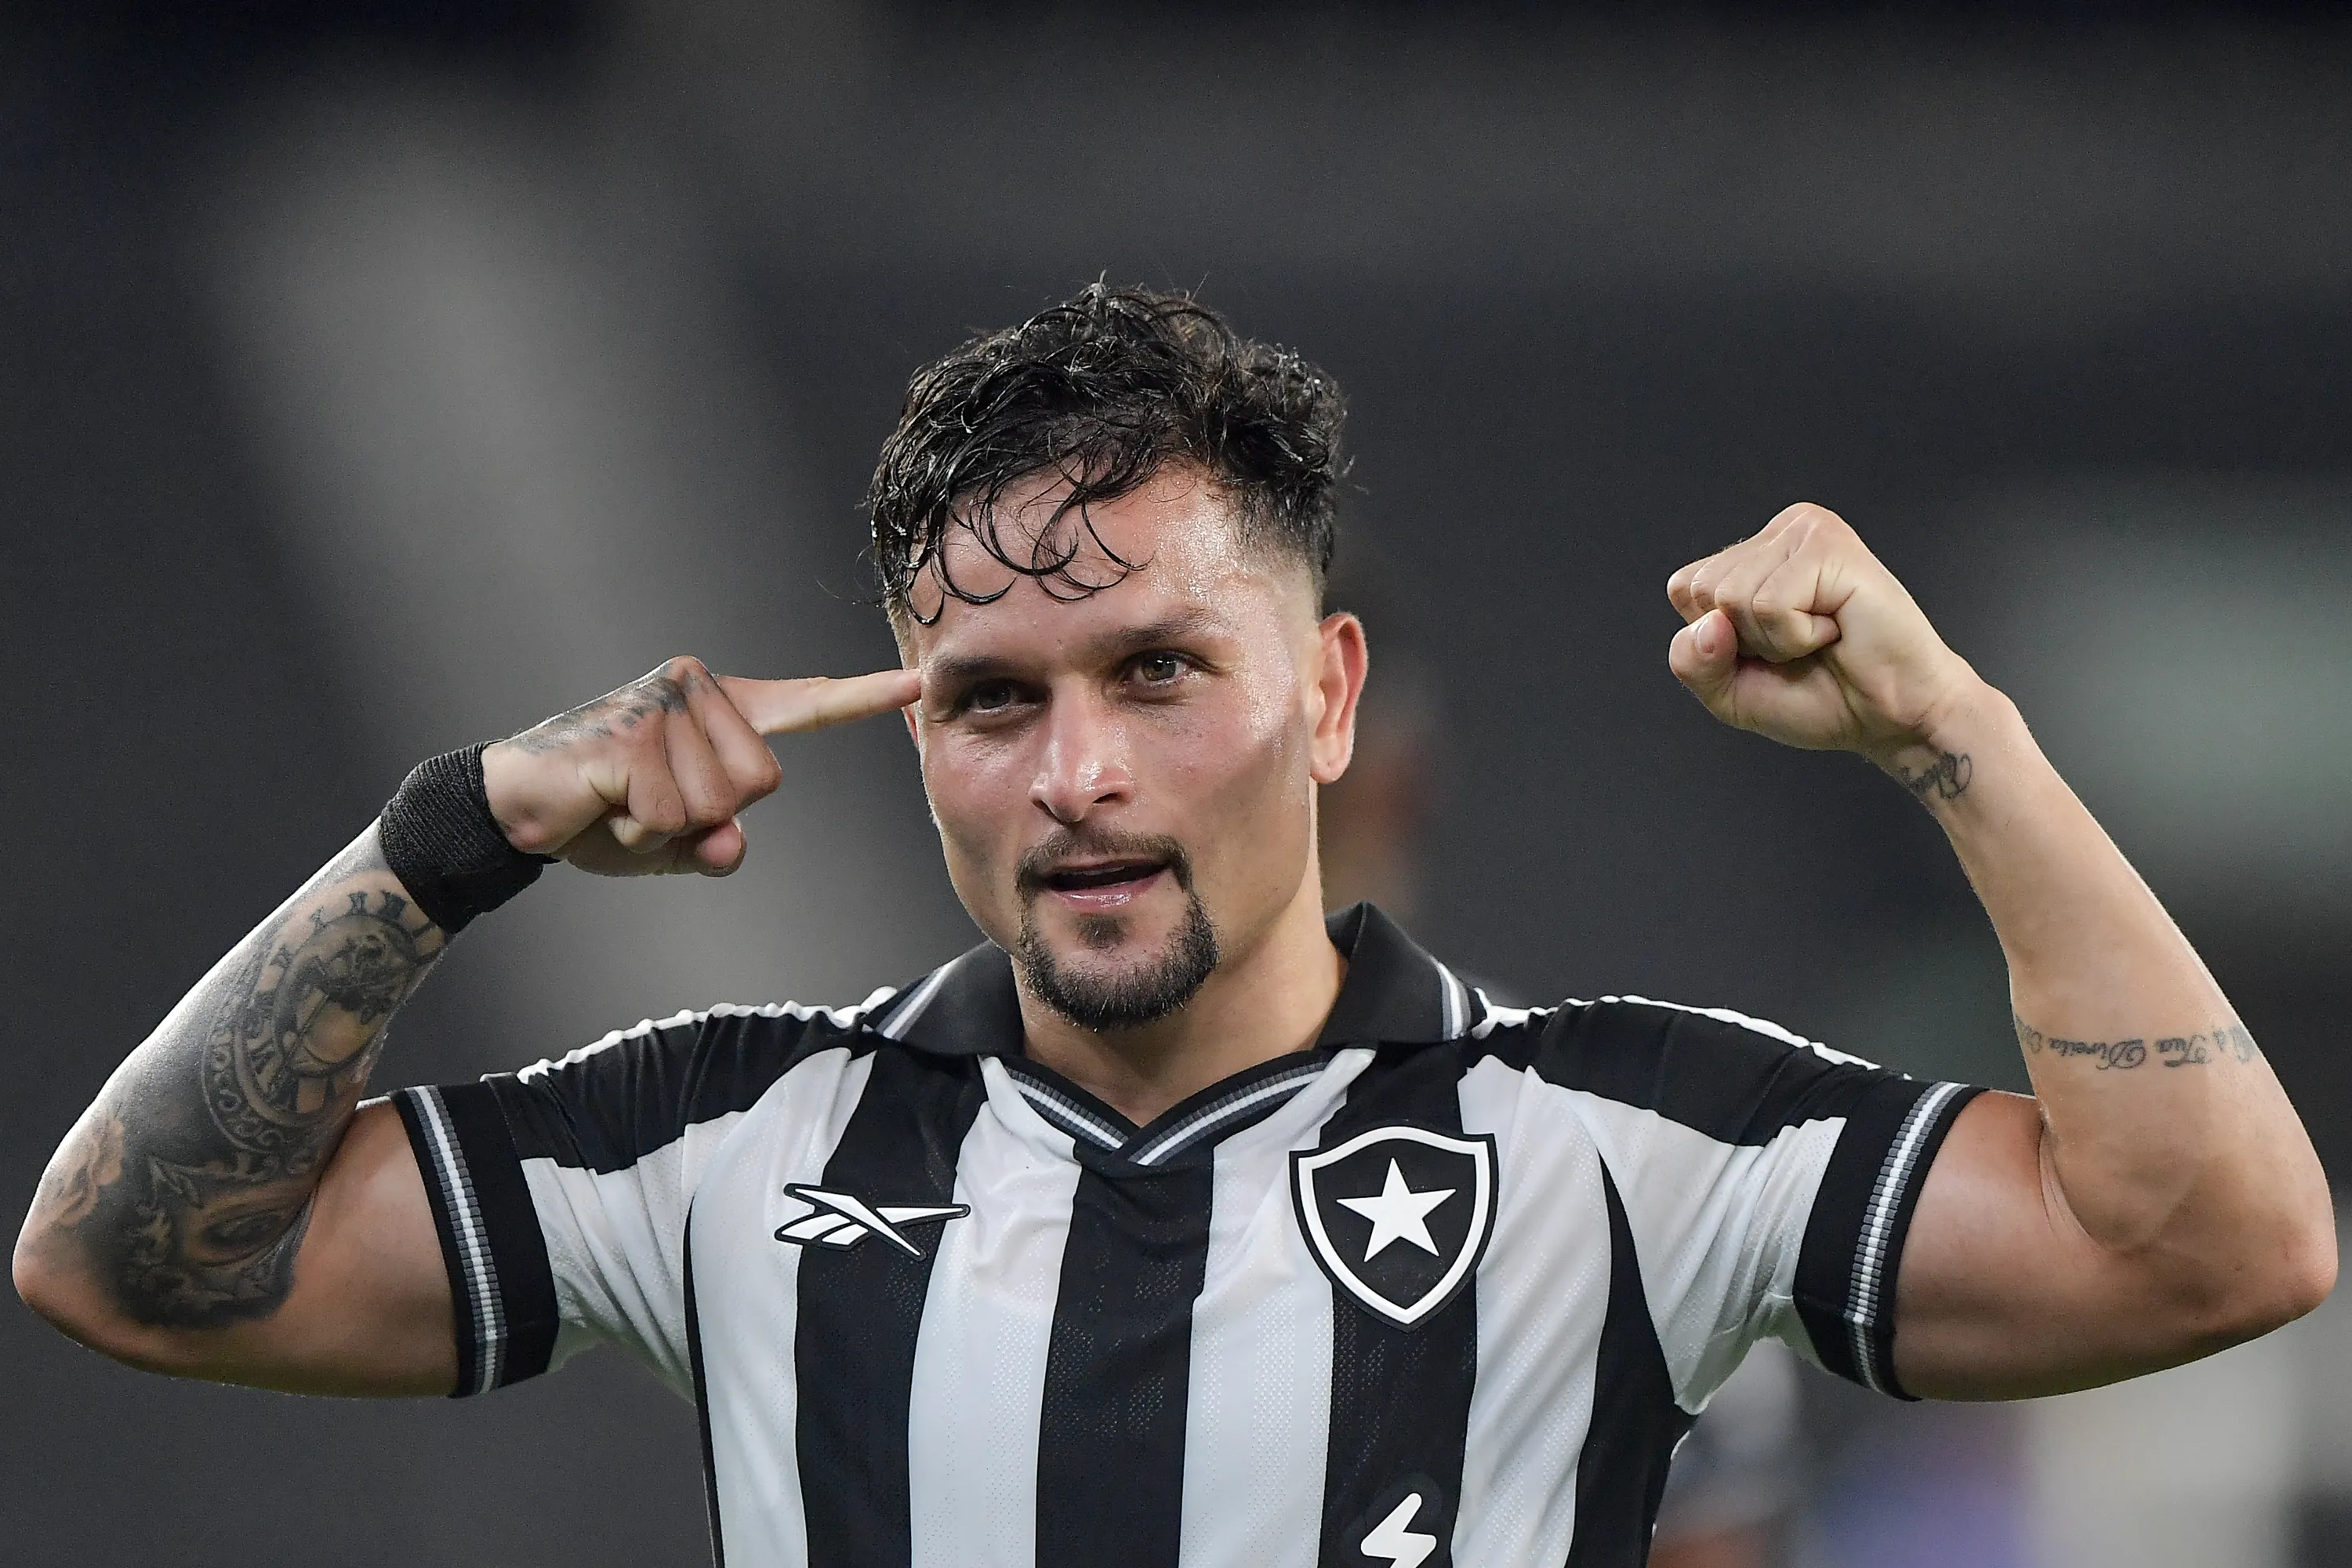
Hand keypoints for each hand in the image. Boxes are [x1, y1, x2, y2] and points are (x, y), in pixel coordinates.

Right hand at [481, 657, 920, 875]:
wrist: (513, 804)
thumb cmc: (601, 813)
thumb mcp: (672, 841)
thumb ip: (714, 845)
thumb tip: (728, 846)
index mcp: (719, 708)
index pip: (803, 705)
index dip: (863, 698)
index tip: (918, 684)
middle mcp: (697, 690)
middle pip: (760, 783)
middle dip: (707, 816)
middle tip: (645, 803)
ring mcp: (665, 707)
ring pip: (718, 804)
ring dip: (666, 827)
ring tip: (620, 801)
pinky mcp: (633, 737)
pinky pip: (670, 817)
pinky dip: (635, 831)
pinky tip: (603, 804)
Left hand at [1665, 503, 1978, 762]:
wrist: (1893, 718)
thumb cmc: (1824, 697)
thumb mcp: (1729, 691)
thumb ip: (1692, 662)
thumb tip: (1706, 625)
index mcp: (1754, 555)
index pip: (1684, 588)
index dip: (1716, 639)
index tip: (1770, 649)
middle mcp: (1779, 532)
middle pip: (1702, 592)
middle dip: (1745, 640)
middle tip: (1802, 645)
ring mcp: (1805, 531)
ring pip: (1731, 598)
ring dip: (1775, 640)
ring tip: (1822, 636)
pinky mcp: (1829, 545)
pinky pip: (1768, 605)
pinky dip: (1797, 636)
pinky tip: (1836, 629)